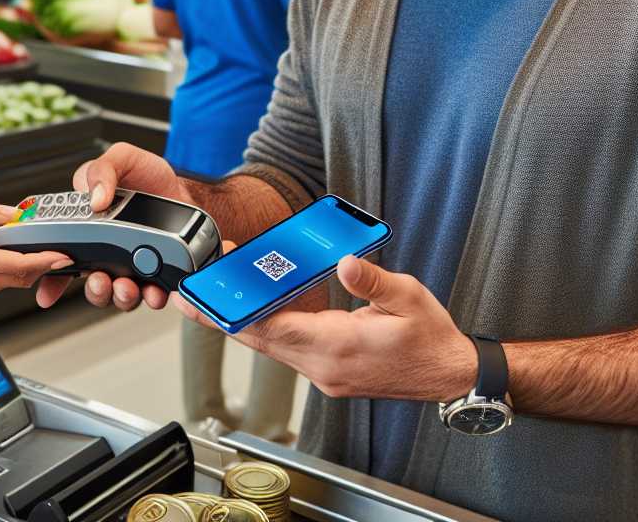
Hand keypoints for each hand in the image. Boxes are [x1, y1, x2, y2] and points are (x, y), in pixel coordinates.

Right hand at [0, 199, 71, 306]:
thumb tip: (13, 213)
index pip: (17, 265)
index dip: (45, 261)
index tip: (63, 255)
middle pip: (21, 278)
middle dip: (43, 264)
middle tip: (58, 246)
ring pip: (12, 283)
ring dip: (26, 267)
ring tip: (35, 246)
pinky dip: (10, 271)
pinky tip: (10, 254)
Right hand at [35, 143, 190, 311]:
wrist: (188, 188)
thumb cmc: (151, 176)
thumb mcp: (122, 159)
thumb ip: (102, 170)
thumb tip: (94, 199)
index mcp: (91, 229)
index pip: (63, 260)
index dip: (52, 280)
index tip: (47, 293)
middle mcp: (110, 253)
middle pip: (93, 285)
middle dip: (94, 289)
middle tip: (99, 279)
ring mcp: (135, 267)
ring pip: (120, 296)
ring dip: (120, 296)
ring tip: (127, 285)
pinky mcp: (159, 274)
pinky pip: (153, 295)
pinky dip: (152, 297)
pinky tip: (155, 288)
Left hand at [173, 255, 475, 401]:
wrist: (448, 375)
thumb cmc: (431, 339)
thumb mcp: (409, 298)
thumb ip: (374, 280)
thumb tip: (347, 262)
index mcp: (340, 347)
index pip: (273, 329)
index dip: (236, 311)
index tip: (206, 298)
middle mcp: (325, 367)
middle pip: (260, 341)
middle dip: (223, 317)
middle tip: (189, 295)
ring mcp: (325, 374)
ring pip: (270, 348)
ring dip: (242, 324)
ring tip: (212, 299)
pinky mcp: (328, 373)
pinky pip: (286, 352)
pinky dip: (266, 331)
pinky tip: (254, 312)